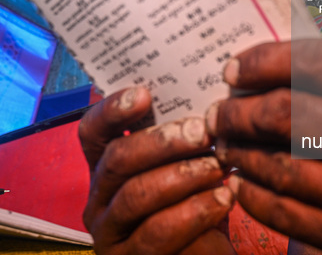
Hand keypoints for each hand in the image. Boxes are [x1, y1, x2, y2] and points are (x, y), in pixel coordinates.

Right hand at [79, 88, 236, 254]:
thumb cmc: (196, 204)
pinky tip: (224, 198)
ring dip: (184, 175)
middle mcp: (99, 199)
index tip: (144, 93)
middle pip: (118, 160)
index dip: (111, 110)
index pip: (93, 133)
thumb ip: (185, 141)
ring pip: (137, 194)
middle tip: (203, 132)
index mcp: (108, 169)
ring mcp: (110, 233)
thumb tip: (211, 100)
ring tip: (218, 167)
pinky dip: (196, 211)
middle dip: (163, 142)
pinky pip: (159, 231)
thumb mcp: (186, 168)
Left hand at [206, 39, 321, 253]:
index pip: (316, 63)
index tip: (236, 66)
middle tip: (220, 110)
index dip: (264, 60)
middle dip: (238, 110)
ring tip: (224, 141)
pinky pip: (283, 215)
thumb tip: (271, 73)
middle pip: (286, 116)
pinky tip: (242, 180)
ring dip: (239, 151)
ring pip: (277, 168)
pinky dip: (252, 194)